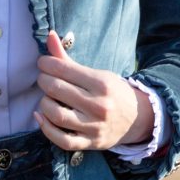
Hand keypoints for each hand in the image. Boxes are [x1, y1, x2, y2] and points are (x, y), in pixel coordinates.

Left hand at [33, 29, 153, 151]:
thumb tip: (50, 36)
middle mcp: (99, 105)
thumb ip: (69, 60)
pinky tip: (40, 116)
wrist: (139, 119)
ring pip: (56, 114)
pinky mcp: (90, 143)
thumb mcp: (97, 74)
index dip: (46, 64)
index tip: (43, 63)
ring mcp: (94, 126)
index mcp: (101, 83)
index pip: (64, 69)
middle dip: (43, 81)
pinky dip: (46, 129)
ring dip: (44, 103)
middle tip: (43, 79)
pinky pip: (62, 140)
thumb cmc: (113, 92)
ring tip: (46, 97)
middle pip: (57, 90)